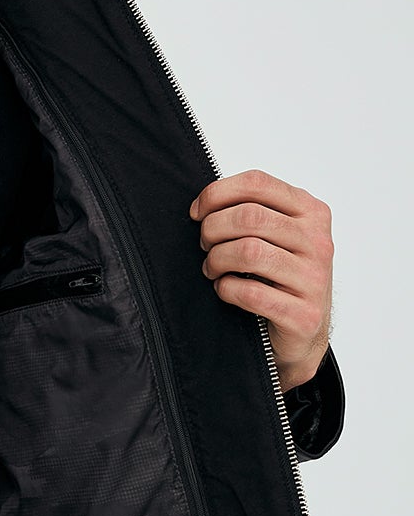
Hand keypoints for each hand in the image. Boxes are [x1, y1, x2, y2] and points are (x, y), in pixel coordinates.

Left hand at [189, 168, 333, 390]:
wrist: (303, 333)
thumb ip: (251, 211)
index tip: (197, 212)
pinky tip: (225, 289)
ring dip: (217, 260)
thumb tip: (202, 205)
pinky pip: (250, 292)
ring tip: (213, 269)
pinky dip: (226, 289)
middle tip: (205, 246)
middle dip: (212, 229)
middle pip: (249, 217)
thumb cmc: (281, 277)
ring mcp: (314, 279)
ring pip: (249, 252)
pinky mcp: (304, 315)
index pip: (258, 183)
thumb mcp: (276, 235)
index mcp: (311, 212)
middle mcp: (318, 241)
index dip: (217, 193)